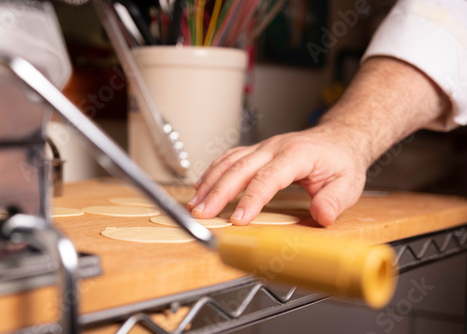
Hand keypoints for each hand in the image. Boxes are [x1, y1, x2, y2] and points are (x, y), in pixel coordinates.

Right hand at [186, 124, 367, 225]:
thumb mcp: (348, 184)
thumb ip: (334, 200)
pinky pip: (230, 158)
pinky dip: (213, 172)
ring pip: (230, 161)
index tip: (238, 219)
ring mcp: (264, 147)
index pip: (269, 177)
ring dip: (210, 182)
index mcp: (298, 155)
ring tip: (195, 203)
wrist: (338, 139)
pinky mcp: (257, 151)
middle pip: (241, 168)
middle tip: (203, 213)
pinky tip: (203, 186)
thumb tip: (321, 215)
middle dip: (219, 192)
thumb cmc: (341, 162)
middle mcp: (276, 148)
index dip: (252, 199)